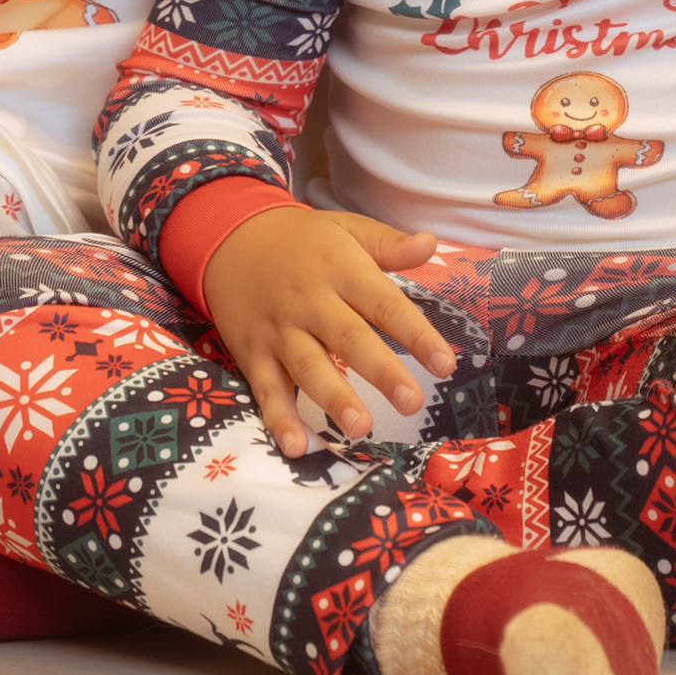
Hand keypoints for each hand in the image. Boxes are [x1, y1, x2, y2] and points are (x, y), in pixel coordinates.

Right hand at [203, 204, 456, 455]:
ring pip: (308, 368)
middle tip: (413, 403)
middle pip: (349, 339)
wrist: (229, 238)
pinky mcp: (252, 354)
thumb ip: (388, 243)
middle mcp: (310, 301)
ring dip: (333, 399)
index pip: (384, 304)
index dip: (416, 334)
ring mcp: (279, 330)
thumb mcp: (346, 228)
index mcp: (340, 269)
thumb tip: (431, 243)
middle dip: (382, 372)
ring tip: (361, 427)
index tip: (446, 364)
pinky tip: (297, 446)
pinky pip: (266, 389)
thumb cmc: (301, 240)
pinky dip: (279, 418)